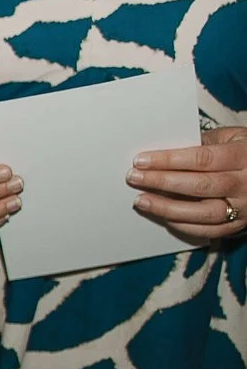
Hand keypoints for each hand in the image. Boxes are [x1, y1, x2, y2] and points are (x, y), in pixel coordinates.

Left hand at [130, 127, 246, 244]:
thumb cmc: (245, 152)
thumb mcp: (232, 137)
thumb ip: (204, 142)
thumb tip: (166, 149)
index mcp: (243, 156)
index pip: (202, 159)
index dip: (169, 160)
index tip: (141, 161)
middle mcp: (245, 184)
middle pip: (200, 185)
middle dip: (162, 182)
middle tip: (134, 178)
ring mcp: (244, 207)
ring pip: (204, 213)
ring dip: (168, 208)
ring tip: (141, 201)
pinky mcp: (240, 225)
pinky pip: (210, 231)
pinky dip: (185, 226)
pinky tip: (164, 218)